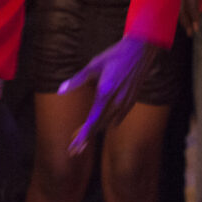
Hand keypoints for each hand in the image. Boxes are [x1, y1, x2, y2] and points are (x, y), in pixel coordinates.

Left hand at [59, 37, 155, 153]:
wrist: (140, 51)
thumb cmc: (114, 55)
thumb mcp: (93, 65)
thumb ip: (77, 80)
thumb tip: (60, 90)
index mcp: (105, 93)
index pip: (92, 120)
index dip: (83, 136)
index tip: (75, 147)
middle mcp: (117, 102)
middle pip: (99, 126)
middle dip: (86, 138)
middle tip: (73, 150)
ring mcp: (126, 102)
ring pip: (108, 123)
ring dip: (96, 131)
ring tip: (83, 139)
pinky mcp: (131, 101)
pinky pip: (118, 118)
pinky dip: (108, 123)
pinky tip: (103, 124)